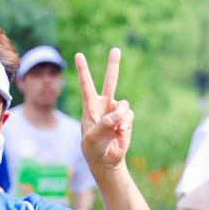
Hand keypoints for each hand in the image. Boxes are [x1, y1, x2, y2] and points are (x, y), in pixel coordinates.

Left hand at [75, 49, 132, 170]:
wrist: (106, 159)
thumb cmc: (93, 147)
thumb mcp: (93, 136)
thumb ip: (105, 123)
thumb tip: (120, 111)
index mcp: (90, 106)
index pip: (85, 84)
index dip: (83, 69)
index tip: (78, 55)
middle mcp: (104, 105)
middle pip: (110, 81)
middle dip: (113, 66)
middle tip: (115, 50)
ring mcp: (116, 111)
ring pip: (123, 104)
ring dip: (120, 116)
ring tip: (114, 129)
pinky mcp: (126, 118)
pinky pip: (129, 115)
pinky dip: (126, 124)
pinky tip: (120, 132)